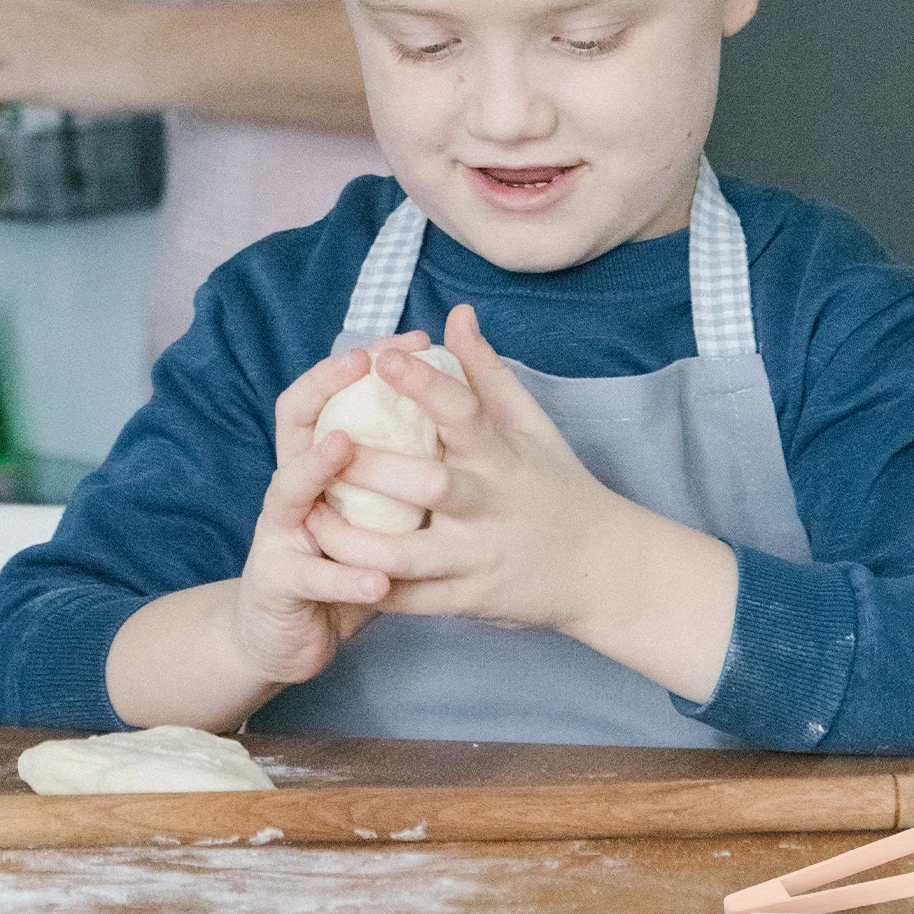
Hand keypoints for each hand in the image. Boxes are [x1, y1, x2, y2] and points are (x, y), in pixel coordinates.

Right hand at [231, 332, 432, 683]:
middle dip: (327, 389)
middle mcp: (292, 489)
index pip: (324, 395)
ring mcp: (279, 534)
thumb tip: (445, 402)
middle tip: (363, 361)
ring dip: (316, 466)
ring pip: (290, 491)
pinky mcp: (280, 584)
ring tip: (345, 446)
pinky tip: (378, 579)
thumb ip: (398, 460)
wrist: (287, 634)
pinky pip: (313, 577)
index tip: (400, 338)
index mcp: (316, 464)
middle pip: (297, 426)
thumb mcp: (372, 507)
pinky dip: (344, 578)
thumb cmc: (343, 560)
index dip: (354, 363)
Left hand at [304, 305, 739, 699]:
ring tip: (309, 517)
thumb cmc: (556, 484)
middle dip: (373, 469)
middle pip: (429, 485)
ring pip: (407, 553)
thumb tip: (456, 314)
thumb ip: (485, 371)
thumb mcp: (530, 423)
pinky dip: (369, 587)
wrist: (603, 569)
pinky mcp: (467, 599)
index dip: (423, 383)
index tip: (383, 358)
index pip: (463, 412)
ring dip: (355, 539)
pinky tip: (331, 569)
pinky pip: (410, 599)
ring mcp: (477, 556)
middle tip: (325, 447)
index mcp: (503, 454)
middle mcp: (490, 504)